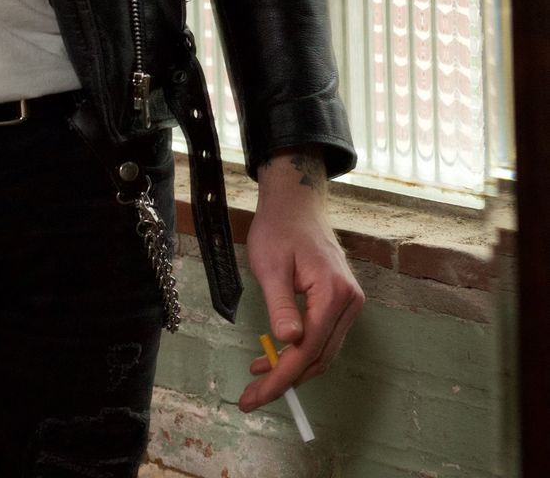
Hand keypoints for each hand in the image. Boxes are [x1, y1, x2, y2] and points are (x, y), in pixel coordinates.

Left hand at [238, 147, 363, 413]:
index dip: (281, 378)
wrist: (296, 202)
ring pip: (322, 352)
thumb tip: (289, 343)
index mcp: (333, 293)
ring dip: (292, 369)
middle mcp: (349, 302)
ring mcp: (349, 303)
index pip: (307, 350)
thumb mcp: (271, 265)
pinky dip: (300, 353)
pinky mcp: (341, 302)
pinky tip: (275, 354)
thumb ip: (281, 305)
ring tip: (258, 375)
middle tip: (251, 397)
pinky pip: (323, 338)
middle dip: (285, 381)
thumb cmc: (279, 229)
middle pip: (318, 358)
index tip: (254, 398)